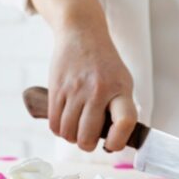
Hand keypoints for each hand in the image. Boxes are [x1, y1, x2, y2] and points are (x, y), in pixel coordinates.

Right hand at [31, 0, 137, 151]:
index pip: (124, 122)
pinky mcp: (57, 89)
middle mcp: (98, 90)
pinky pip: (54, 124)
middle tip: (89, 139)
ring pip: (68, 133)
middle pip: (87, 136)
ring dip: (72, 137)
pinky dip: (59, 129)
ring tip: (77, 129)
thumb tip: (113, 141)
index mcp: (120, 89)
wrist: (81, 34)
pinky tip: (65, 122)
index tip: (111, 144)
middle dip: (87, 145)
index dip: (118, 141)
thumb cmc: (104, 64)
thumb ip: (120, 108)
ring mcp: (75, 90)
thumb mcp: (122, 81)